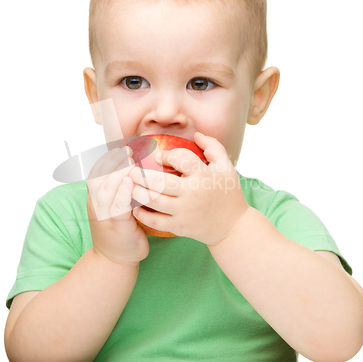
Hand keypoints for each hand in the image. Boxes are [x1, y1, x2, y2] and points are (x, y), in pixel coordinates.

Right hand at [86, 145, 148, 265]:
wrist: (115, 260)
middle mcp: (96, 204)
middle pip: (101, 177)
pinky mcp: (116, 226)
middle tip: (128, 151)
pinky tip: (130, 184)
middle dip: (114, 161)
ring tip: (131, 162)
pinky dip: (122, 194)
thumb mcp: (116, 207)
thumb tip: (134, 168)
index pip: (97, 172)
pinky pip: (117, 207)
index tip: (120, 149)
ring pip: (108, 189)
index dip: (107, 159)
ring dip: (119, 173)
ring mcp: (104, 215)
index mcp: (96, 198)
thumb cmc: (120, 231)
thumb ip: (120, 190)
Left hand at [129, 132, 249, 245]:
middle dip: (140, 174)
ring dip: (136, 191)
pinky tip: (134, 207)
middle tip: (131, 171)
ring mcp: (185, 211)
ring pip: (153, 200)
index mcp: (204, 175)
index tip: (157, 156)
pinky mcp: (179, 226)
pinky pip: (154, 220)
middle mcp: (193, 193)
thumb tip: (196, 134)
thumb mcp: (226, 167)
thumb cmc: (228, 193)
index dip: (165, 155)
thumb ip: (213, 147)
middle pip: (159, 181)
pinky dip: (141, 214)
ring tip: (129, 186)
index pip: (179, 158)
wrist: (233, 226)